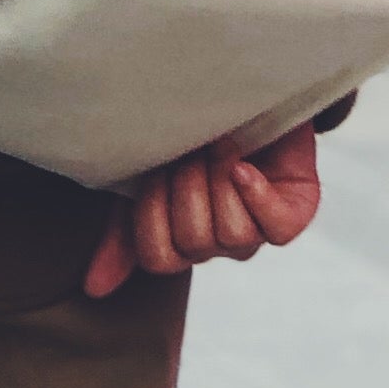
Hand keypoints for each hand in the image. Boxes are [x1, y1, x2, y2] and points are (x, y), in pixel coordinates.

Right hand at [83, 123, 323, 297]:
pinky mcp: (294, 213)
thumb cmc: (191, 140)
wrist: (244, 98)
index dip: (152, 214)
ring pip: (233, 235)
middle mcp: (220, 245)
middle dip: (187, 187)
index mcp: (182, 241)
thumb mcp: (144, 179)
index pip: (159, 258)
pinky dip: (256, 195)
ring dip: (220, 182)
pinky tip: (243, 166)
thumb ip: (122, 233)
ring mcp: (258, 232)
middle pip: (195, 242)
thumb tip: (94, 289)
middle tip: (190, 151)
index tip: (155, 169)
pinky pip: (275, 227)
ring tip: (219, 146)